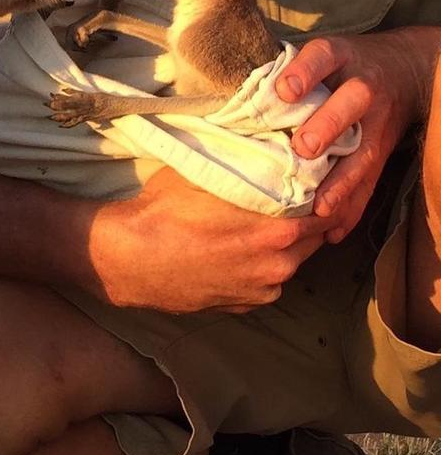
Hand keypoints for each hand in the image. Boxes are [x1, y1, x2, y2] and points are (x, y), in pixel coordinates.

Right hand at [93, 166, 335, 312]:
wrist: (128, 258)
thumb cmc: (164, 209)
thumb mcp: (207, 173)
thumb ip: (247, 167)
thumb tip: (273, 147)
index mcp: (277, 234)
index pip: (326, 212)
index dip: (324, 193)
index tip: (316, 177)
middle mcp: (277, 269)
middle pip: (312, 240)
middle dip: (305, 219)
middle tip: (292, 195)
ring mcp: (259, 293)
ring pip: (288, 262)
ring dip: (283, 244)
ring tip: (262, 222)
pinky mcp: (240, 308)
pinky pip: (264, 280)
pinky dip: (261, 263)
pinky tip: (239, 247)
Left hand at [275, 29, 440, 243]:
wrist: (402, 70)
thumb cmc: (339, 65)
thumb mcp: (318, 53)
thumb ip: (285, 68)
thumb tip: (237, 93)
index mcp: (340, 56)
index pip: (323, 57)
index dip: (305, 72)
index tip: (284, 91)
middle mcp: (364, 87)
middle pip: (351, 102)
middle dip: (328, 125)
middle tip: (303, 149)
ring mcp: (378, 121)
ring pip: (365, 150)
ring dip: (342, 181)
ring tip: (320, 207)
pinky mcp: (384, 150)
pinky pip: (371, 181)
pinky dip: (353, 208)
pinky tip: (332, 232)